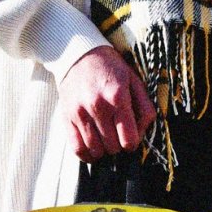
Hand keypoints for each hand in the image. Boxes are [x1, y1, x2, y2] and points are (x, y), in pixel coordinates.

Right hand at [57, 45, 156, 161]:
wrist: (79, 55)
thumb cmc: (110, 69)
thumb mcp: (133, 80)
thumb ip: (143, 105)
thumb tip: (144, 130)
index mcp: (117, 96)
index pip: (128, 138)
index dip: (132, 143)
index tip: (130, 139)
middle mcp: (98, 106)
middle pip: (113, 147)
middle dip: (118, 145)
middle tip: (117, 136)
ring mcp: (81, 114)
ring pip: (96, 151)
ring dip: (103, 150)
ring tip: (105, 140)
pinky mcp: (68, 119)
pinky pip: (78, 149)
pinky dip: (87, 155)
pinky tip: (92, 149)